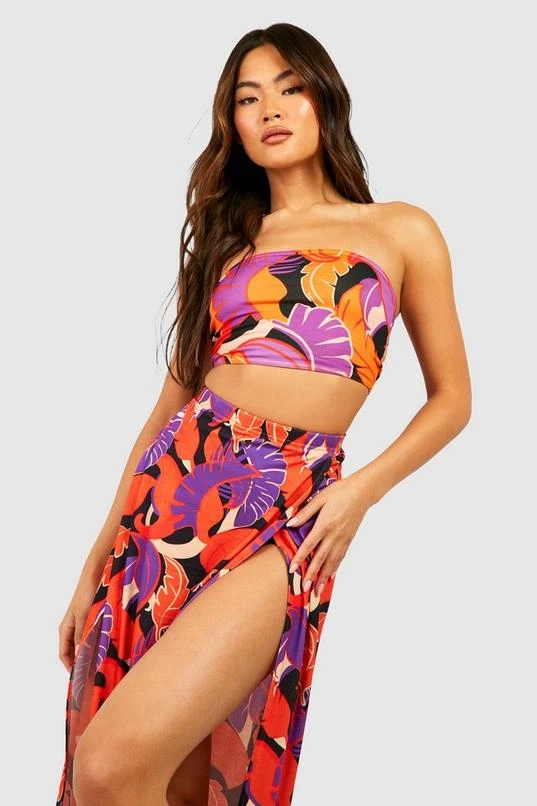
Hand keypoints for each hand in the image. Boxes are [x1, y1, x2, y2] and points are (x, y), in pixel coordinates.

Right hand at [58, 571, 102, 672]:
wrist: (98, 571)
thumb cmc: (88, 592)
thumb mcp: (84, 615)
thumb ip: (83, 635)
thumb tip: (81, 657)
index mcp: (65, 629)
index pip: (64, 655)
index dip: (71, 668)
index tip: (81, 680)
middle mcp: (74, 628)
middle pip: (76, 652)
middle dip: (84, 663)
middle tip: (96, 675)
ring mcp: (84, 623)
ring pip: (87, 644)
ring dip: (94, 653)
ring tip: (106, 664)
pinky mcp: (95, 618)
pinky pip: (96, 635)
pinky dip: (101, 643)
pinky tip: (112, 647)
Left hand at [286, 475, 371, 594]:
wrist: (362, 492)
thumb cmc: (340, 492)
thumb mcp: (320, 498)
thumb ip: (305, 512)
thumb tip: (290, 523)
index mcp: (325, 524)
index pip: (309, 545)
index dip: (300, 558)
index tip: (292, 569)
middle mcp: (334, 535)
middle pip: (321, 558)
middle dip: (312, 575)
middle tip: (305, 589)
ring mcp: (343, 539)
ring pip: (332, 562)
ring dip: (323, 577)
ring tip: (317, 590)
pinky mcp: (349, 539)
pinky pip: (341, 557)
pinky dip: (335, 569)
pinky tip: (330, 577)